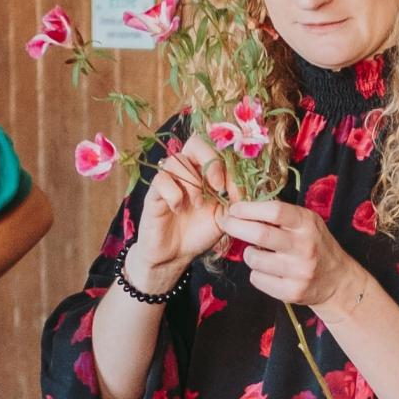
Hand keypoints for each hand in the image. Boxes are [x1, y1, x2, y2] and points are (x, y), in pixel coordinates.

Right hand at [128, 134, 231, 291]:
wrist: (176, 255)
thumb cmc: (200, 233)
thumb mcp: (225, 216)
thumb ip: (236, 199)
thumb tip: (244, 186)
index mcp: (206, 172)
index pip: (216, 148)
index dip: (229, 164)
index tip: (236, 190)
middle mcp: (188, 171)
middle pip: (195, 143)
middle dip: (210, 162)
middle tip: (218, 187)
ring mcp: (169, 180)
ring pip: (177, 160)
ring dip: (193, 183)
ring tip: (198, 205)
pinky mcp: (154, 193)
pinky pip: (161, 179)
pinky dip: (173, 193)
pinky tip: (177, 209)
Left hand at [217, 199, 363, 311]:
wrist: (337, 281)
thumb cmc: (315, 245)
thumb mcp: (307, 223)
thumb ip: (282, 215)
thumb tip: (244, 207)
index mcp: (307, 224)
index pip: (275, 211)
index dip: (249, 208)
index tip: (234, 209)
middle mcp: (304, 247)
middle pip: (260, 234)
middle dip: (236, 227)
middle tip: (227, 223)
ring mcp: (298, 271)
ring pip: (254, 259)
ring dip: (248, 254)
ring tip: (256, 252)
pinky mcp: (291, 292)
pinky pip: (257, 279)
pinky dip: (256, 273)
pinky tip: (267, 270)